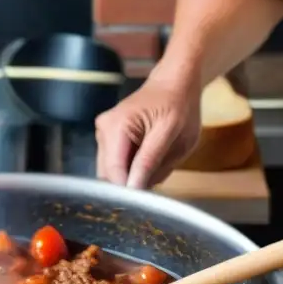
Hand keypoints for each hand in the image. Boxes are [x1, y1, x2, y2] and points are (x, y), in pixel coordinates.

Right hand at [95, 71, 200, 189]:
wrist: (174, 83)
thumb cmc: (180, 106)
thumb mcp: (174, 136)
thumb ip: (151, 162)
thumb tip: (134, 188)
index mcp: (117, 126)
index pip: (113, 171)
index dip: (129, 190)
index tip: (148, 200)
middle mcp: (103, 129)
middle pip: (108, 174)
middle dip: (131, 183)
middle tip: (157, 181)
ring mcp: (103, 132)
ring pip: (111, 171)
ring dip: (132, 175)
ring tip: (156, 163)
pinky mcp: (107, 137)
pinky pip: (115, 162)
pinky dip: (131, 167)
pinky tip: (148, 157)